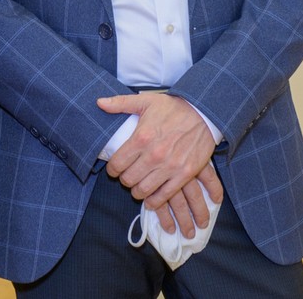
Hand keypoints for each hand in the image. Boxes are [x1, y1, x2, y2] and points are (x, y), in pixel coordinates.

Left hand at [97, 93, 220, 232]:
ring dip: (137, 191)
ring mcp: (170, 166)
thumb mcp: (145, 101)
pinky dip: (154, 200)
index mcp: (142, 137)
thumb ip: (120, 103)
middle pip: (128, 179)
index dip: (112, 169)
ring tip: (137, 186)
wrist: (203, 112)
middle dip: (124, 180)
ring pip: (144, 190)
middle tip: (126, 177)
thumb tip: (99, 103)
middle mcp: (154, 154)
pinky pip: (164, 195)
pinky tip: (151, 198)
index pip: (117, 164)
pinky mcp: (184, 174)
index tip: (114, 168)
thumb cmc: (173, 107)